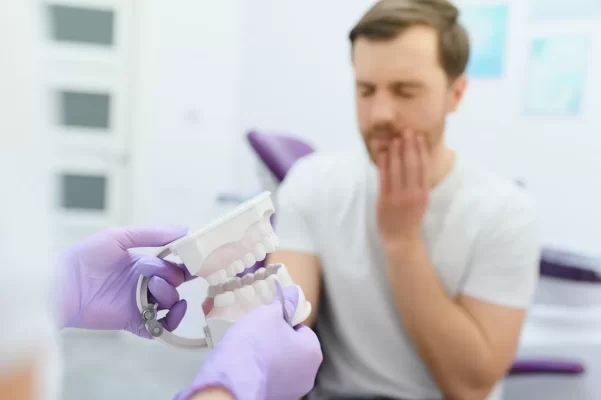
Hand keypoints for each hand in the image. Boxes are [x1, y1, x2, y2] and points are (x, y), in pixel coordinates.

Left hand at [56, 226, 194, 337]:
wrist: (61, 285)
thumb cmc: (85, 256)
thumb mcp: (119, 237)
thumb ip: (152, 233)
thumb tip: (184, 229)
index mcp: (142, 264)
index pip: (172, 265)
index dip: (184, 264)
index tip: (193, 261)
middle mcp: (143, 284)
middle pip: (174, 284)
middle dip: (174, 279)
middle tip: (159, 276)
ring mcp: (139, 304)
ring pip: (169, 304)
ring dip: (169, 297)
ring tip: (154, 290)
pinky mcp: (133, 322)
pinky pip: (158, 328)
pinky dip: (168, 323)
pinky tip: (167, 314)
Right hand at [175, 285, 322, 399]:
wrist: (230, 382)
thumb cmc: (253, 343)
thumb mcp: (268, 314)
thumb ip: (284, 304)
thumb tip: (294, 292)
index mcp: (313, 353)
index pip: (302, 330)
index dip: (284, 324)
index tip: (267, 324)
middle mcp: (309, 376)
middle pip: (293, 350)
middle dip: (277, 342)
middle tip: (257, 337)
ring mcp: (293, 392)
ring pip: (282, 366)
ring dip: (269, 359)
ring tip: (249, 353)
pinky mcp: (275, 399)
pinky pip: (269, 380)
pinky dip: (261, 374)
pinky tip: (246, 369)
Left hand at [376, 130, 429, 243]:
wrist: (401, 239)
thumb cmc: (411, 218)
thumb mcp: (421, 200)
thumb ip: (419, 184)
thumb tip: (418, 162)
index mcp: (424, 193)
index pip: (423, 167)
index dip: (421, 150)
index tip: (419, 137)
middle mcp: (412, 194)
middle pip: (411, 165)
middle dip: (409, 146)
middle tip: (407, 131)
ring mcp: (398, 197)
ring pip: (397, 169)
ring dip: (396, 152)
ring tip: (395, 138)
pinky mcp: (385, 200)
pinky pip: (384, 179)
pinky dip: (383, 165)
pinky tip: (383, 154)